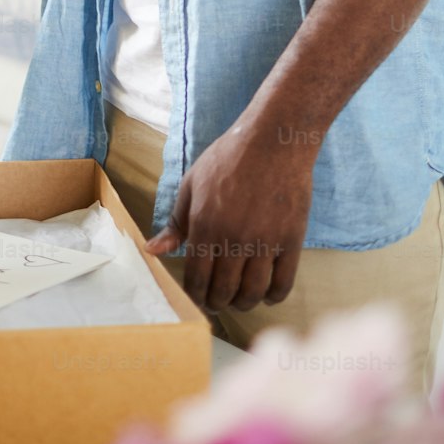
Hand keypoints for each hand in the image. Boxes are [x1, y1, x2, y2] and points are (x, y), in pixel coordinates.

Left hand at [145, 121, 315, 316]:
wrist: (273, 140)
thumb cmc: (228, 158)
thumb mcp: (192, 184)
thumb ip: (175, 222)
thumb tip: (152, 251)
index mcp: (205, 224)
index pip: (197, 279)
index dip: (196, 296)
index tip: (198, 298)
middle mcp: (234, 237)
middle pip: (224, 291)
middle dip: (217, 303)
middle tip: (217, 302)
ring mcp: (265, 241)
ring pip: (253, 293)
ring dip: (244, 304)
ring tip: (239, 300)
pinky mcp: (291, 240)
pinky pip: (283, 284)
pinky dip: (274, 297)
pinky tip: (266, 293)